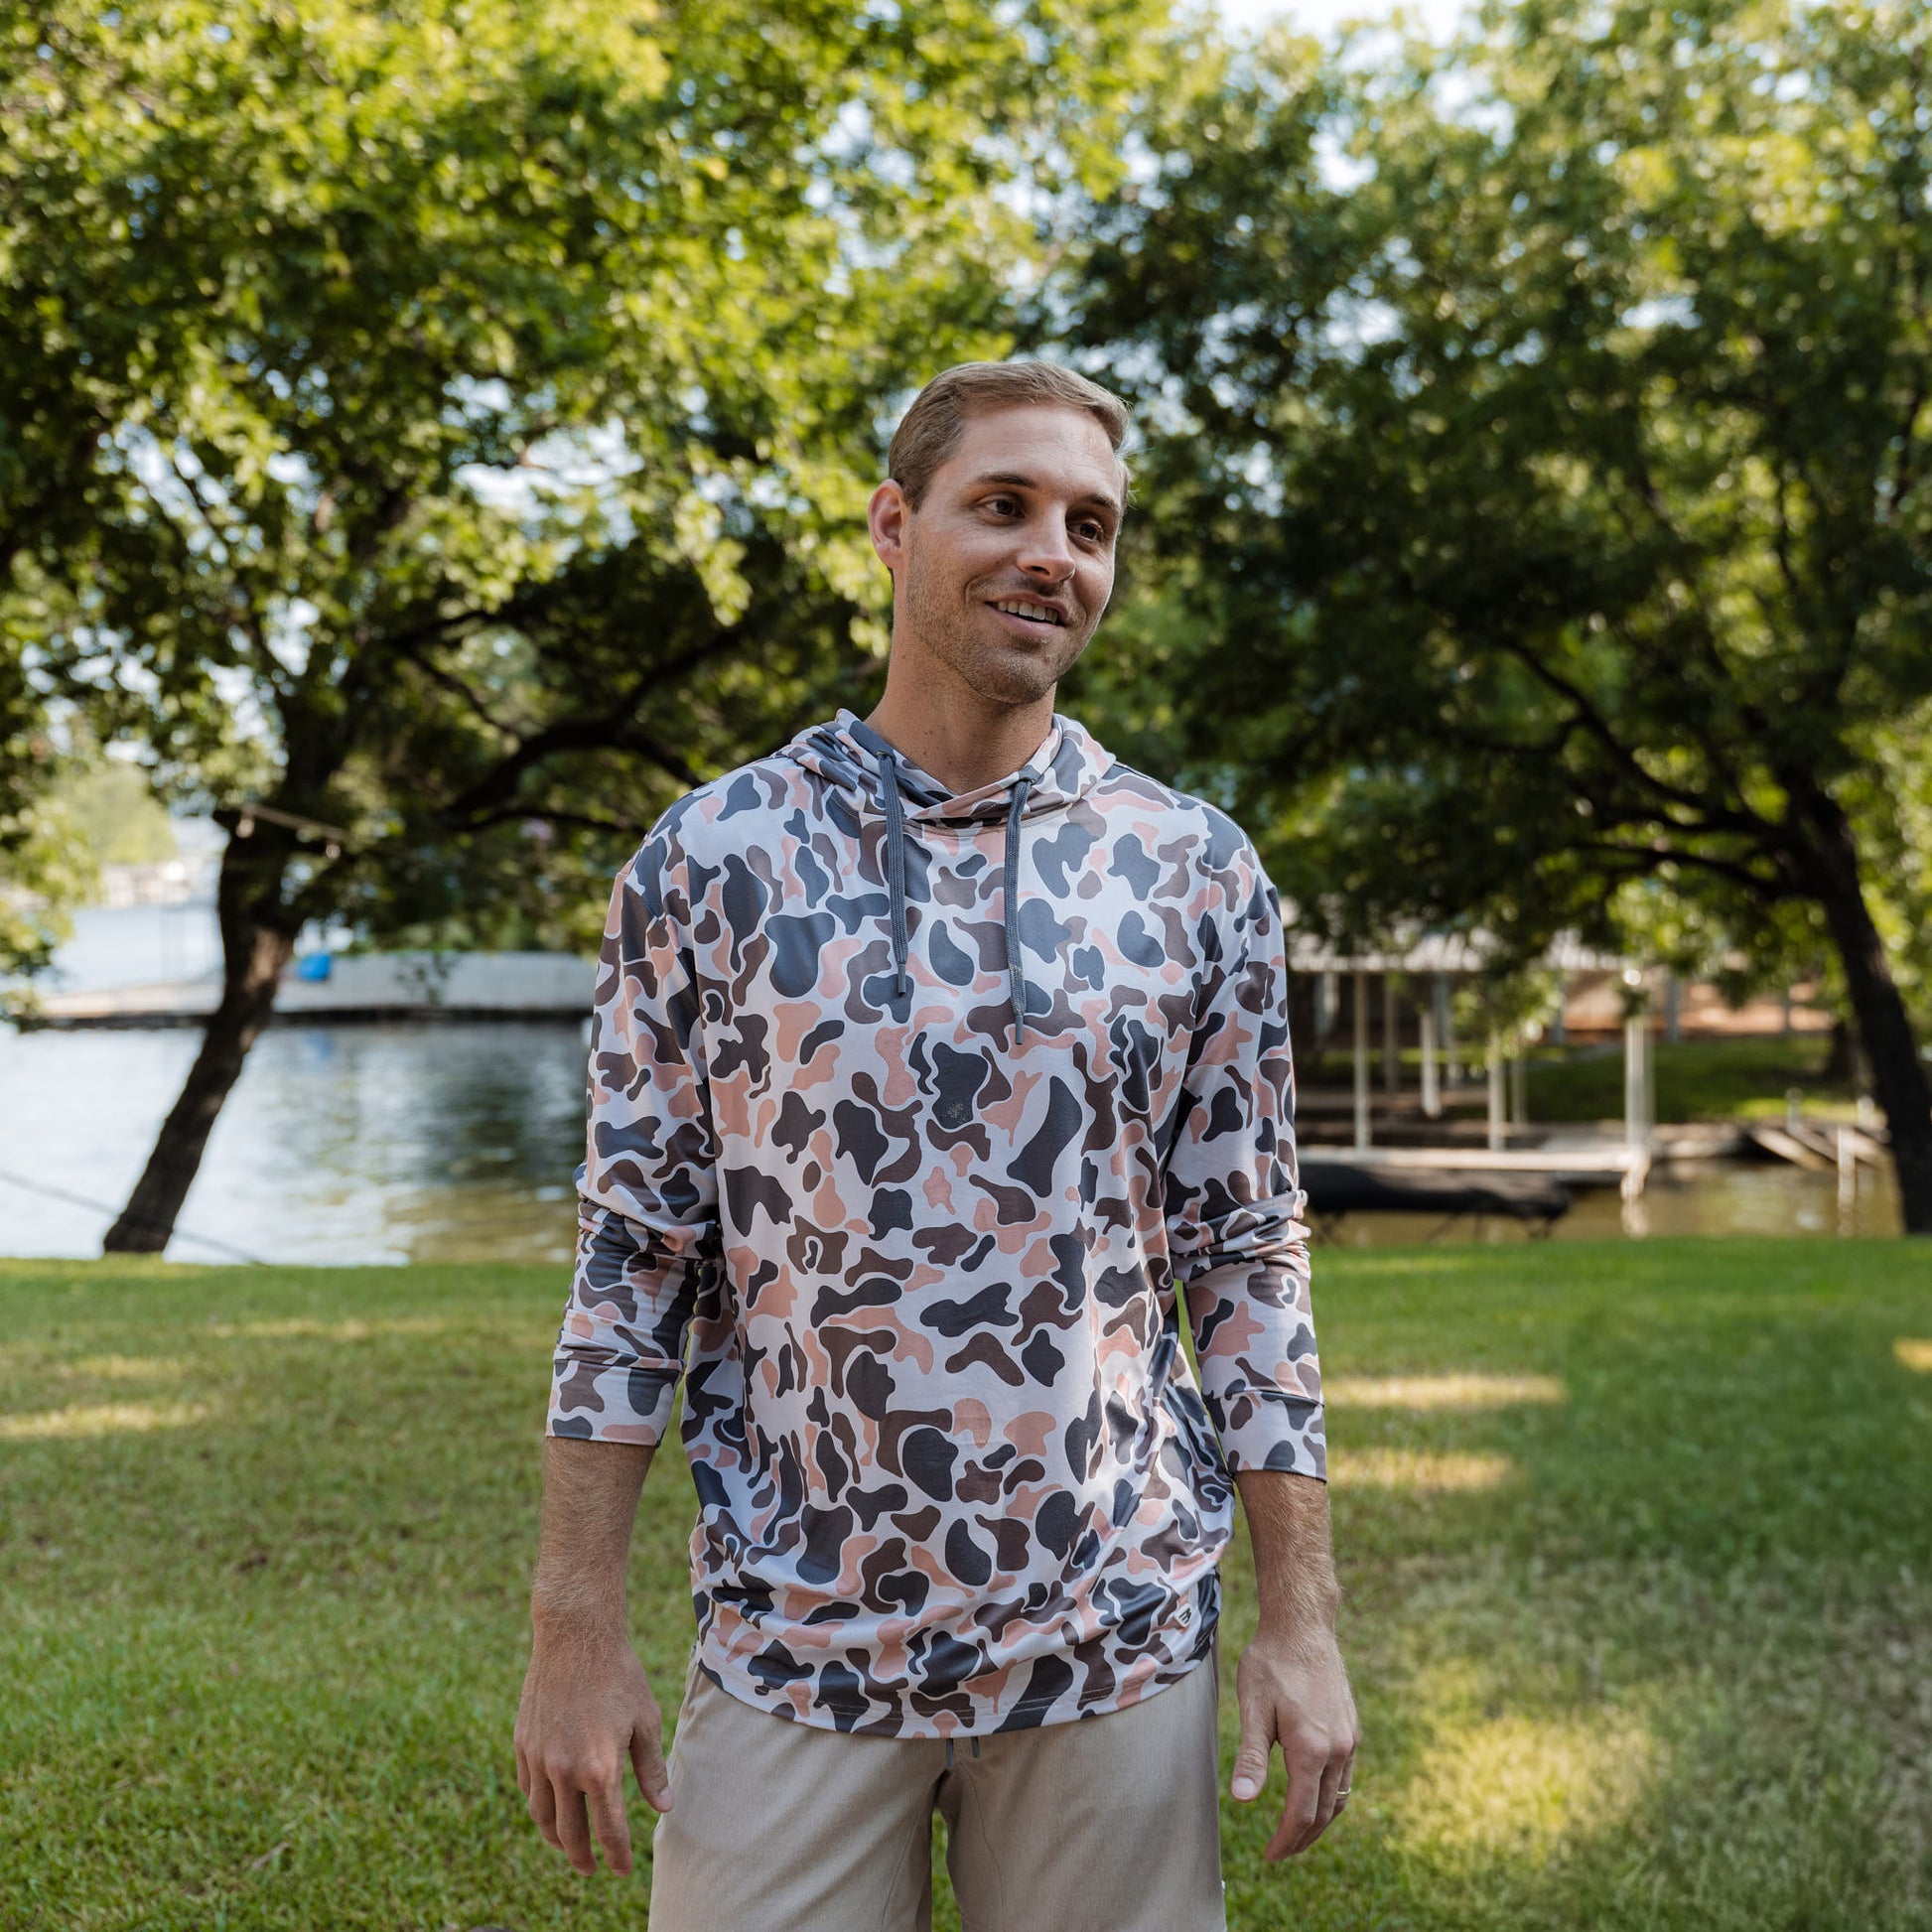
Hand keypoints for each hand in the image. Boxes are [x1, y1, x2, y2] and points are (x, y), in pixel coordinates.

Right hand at [514, 1623, 671, 1876]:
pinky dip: (539, 1804)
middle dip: (583, 1858)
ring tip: (569, 1846)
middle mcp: (564, 1770)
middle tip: (592, 1869)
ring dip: (555, 1838)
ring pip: (541, 1816)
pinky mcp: (523, 1742)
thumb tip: (663, 1807)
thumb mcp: (645, 1720)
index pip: (608, 1831)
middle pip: (569, 1834)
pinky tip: (551, 1805)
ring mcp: (539, 1757)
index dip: (617, 1856)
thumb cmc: (619, 1675)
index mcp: (600, 1769)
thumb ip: (651, 1769)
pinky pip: (528, 1787)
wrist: (576, 1636)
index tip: (622, 1871)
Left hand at [1230, 1624, 1358, 1860]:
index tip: (1269, 1856)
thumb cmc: (1271, 1663)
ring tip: (1297, 1834)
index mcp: (1312, 1749)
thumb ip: (1251, 1756)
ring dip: (1319, 1822)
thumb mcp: (1253, 1707)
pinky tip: (1315, 1797)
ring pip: (1339, 1798)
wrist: (1304, 1627)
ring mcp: (1350, 1740)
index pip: (1301, 1813)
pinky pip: (1346, 1777)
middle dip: (1302, 1838)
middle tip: (1281, 1853)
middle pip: (1324, 1812)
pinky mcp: (1352, 1729)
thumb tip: (1242, 1799)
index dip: (1285, 1839)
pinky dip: (1331, 1798)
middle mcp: (1339, 1750)